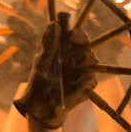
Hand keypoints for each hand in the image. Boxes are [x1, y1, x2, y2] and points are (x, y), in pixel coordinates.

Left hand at [13, 12, 94, 127]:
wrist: (41, 107)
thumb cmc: (39, 83)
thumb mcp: (42, 63)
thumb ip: (49, 44)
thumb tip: (54, 24)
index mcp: (63, 49)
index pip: (75, 35)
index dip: (76, 33)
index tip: (71, 34)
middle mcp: (74, 57)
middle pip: (86, 43)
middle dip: (81, 44)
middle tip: (72, 49)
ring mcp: (82, 70)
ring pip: (91, 59)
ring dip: (81, 63)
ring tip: (70, 71)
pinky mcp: (87, 84)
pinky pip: (91, 79)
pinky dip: (82, 82)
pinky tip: (73, 86)